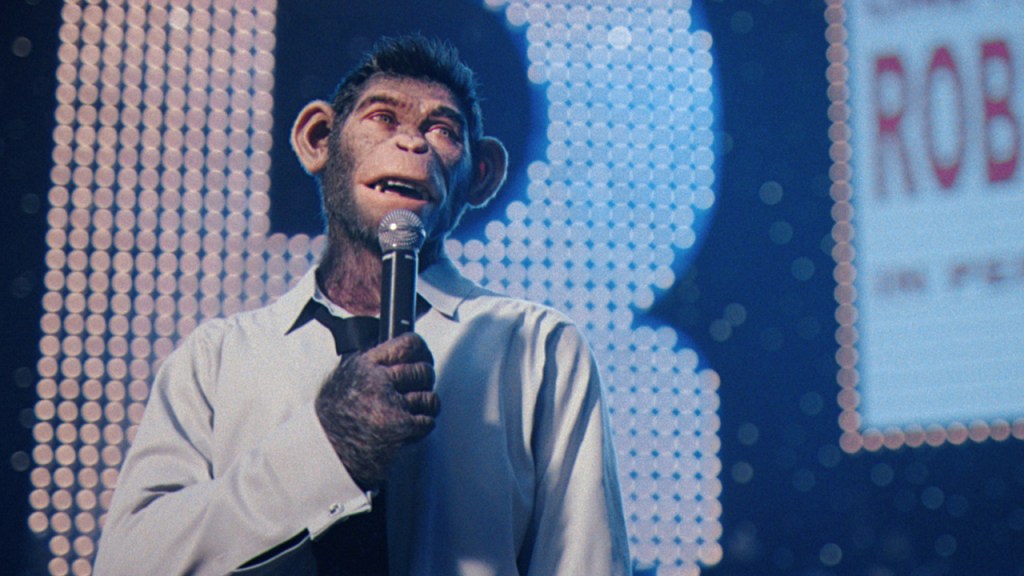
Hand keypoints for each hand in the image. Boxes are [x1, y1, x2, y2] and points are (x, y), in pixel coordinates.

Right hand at [315, 332, 438, 489]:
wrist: (325, 451)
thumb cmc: (334, 418)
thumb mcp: (347, 379)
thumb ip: (374, 366)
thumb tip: (403, 357)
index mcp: (366, 365)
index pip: (408, 345)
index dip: (422, 351)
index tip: (424, 358)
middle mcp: (378, 380)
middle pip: (424, 371)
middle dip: (425, 383)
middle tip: (419, 391)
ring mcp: (390, 403)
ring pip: (430, 398)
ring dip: (425, 408)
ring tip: (412, 413)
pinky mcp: (400, 427)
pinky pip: (428, 421)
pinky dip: (422, 427)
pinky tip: (409, 429)